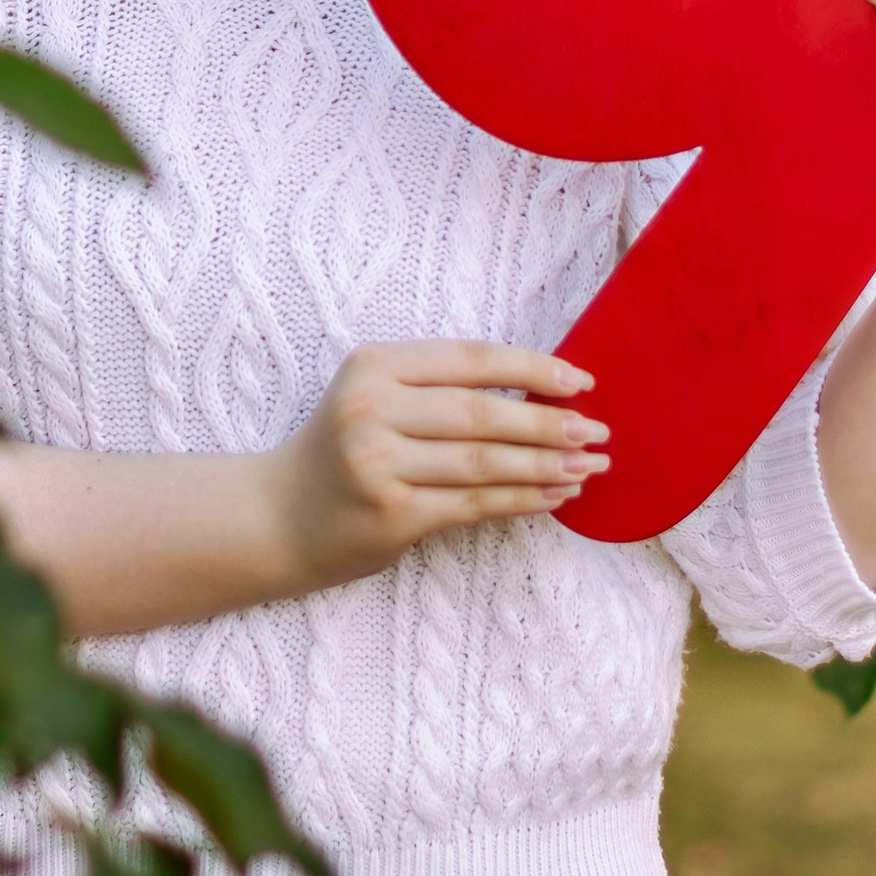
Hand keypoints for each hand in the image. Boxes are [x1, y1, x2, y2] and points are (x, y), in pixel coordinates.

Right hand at [270, 341, 607, 589]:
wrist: (277, 516)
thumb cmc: (343, 450)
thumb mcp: (375, 397)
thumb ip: (440, 389)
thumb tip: (542, 393)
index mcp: (374, 365)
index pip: (471, 360)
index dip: (532, 368)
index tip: (581, 381)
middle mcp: (371, 410)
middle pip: (483, 414)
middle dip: (550, 423)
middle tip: (598, 432)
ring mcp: (379, 464)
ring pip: (484, 463)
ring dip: (546, 466)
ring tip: (589, 468)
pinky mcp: (392, 514)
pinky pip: (474, 504)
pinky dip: (521, 500)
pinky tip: (553, 496)